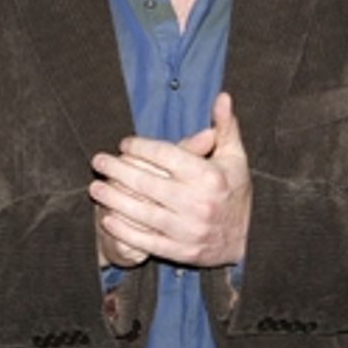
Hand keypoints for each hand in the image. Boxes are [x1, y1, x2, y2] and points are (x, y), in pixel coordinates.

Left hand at [88, 92, 250, 268]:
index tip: (125, 144)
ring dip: (114, 200)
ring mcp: (189, 230)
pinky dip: (125, 231)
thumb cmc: (235, 190)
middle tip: (98, 161)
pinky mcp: (183, 252)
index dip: (140, 148)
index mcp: (209, 176)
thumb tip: (222, 95)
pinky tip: (108, 219)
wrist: (252, 238)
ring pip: (143, 213)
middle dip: (118, 170)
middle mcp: (198, 203)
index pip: (166, 156)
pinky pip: (147, 241)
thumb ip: (225, 126)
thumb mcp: (235, 157)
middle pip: (147, 183)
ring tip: (95, 188)